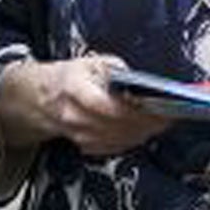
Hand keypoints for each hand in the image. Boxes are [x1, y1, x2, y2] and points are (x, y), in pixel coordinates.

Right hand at [0, 54, 169, 158]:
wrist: (38, 99)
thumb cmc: (68, 78)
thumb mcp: (90, 62)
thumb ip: (115, 70)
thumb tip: (139, 81)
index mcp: (73, 90)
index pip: (106, 106)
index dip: (133, 109)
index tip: (157, 105)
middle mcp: (74, 116)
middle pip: (116, 126)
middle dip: (146, 122)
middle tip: (170, 113)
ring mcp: (78, 135)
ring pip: (118, 139)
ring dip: (143, 132)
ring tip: (163, 120)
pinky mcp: (86, 146)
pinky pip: (114, 147)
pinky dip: (133, 139)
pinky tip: (146, 130)